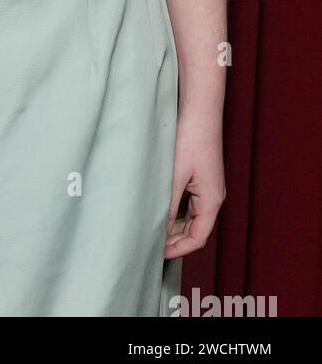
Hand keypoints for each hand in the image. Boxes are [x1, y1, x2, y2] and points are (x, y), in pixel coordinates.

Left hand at [164, 109, 225, 257]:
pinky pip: (189, 201)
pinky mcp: (200, 175)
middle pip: (195, 228)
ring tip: (151, 226)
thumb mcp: (175, 174)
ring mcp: (208, 186)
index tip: (159, 254)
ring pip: (191, 215)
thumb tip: (159, 227)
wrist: (199, 110)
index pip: (198, 237)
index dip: (179, 249)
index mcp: (212, 200)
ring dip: (173, 223)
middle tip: (150, 241)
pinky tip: (158, 205)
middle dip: (174, 238)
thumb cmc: (190, 138)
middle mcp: (213, 196)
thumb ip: (167, 203)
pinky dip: (175, 208)